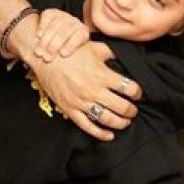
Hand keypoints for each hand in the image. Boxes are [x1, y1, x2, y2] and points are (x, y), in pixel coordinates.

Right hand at [27, 41, 143, 140]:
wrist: (45, 59)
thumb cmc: (72, 52)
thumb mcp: (96, 47)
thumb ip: (113, 53)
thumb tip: (127, 56)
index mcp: (102, 75)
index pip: (129, 88)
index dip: (138, 92)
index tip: (138, 93)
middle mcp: (94, 90)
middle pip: (121, 106)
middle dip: (132, 110)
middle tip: (134, 110)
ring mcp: (82, 102)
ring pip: (107, 119)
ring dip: (121, 123)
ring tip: (126, 121)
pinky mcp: (71, 110)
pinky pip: (88, 126)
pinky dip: (100, 134)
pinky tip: (110, 135)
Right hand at [34, 8, 89, 61]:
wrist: (57, 38)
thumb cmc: (68, 50)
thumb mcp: (81, 54)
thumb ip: (89, 55)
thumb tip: (99, 58)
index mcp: (83, 32)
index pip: (80, 35)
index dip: (71, 44)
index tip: (63, 54)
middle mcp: (74, 22)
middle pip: (65, 31)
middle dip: (55, 45)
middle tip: (47, 57)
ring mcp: (63, 16)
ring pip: (55, 25)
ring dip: (46, 39)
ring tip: (39, 51)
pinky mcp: (52, 13)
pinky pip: (47, 16)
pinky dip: (42, 26)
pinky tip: (39, 35)